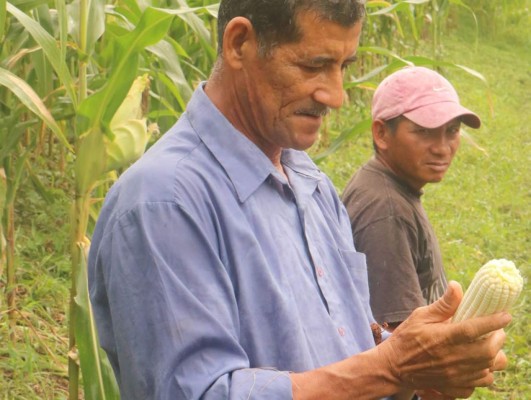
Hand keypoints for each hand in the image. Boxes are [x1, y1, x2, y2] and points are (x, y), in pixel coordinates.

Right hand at [378, 281, 511, 398]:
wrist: (393, 367)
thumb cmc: (406, 338)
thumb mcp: (420, 316)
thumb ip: (443, 305)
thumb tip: (457, 286)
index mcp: (444, 338)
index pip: (476, 329)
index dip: (494, 322)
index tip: (505, 315)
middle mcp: (453, 358)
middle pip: (488, 351)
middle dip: (498, 340)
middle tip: (496, 331)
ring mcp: (455, 375)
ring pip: (488, 369)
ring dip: (493, 357)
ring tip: (488, 347)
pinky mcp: (454, 387)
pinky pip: (479, 383)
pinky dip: (484, 373)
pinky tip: (476, 364)